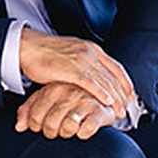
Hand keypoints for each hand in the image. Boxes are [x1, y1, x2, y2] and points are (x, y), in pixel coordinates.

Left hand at [15, 82, 116, 139]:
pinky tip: (83, 130)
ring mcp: (84, 102)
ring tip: (69, 129)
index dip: (35, 127)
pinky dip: (83, 134)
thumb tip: (19, 127)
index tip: (41, 127)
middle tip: (56, 130)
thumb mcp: (46, 99)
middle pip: (50, 124)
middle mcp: (68, 93)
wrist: (102, 97)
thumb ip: (29, 110)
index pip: (35, 116)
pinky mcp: (99, 112)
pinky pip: (85, 130)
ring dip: (66, 133)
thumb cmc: (70, 100)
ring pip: (67, 128)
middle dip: (51, 132)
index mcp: (53, 89)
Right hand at [19, 28, 134, 118]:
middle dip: (123, 95)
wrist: (28, 46)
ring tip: (120, 111)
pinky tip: (107, 102)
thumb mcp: (71, 54)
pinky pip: (90, 83)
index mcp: (91, 48)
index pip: (116, 67)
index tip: (130, 96)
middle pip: (113, 76)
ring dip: (115, 98)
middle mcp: (89, 52)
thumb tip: (92, 76)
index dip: (125, 83)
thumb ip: (84, 63)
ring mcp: (80, 60)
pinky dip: (101, 93)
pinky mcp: (70, 68)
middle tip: (127, 109)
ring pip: (104, 81)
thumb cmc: (46, 52)